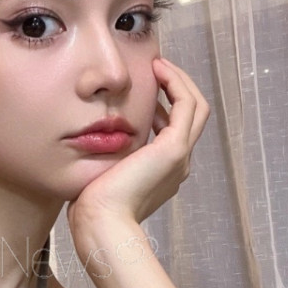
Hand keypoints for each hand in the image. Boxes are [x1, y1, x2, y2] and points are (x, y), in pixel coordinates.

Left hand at [67, 56, 209, 240]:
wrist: (101, 222)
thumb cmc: (93, 206)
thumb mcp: (102, 174)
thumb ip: (107, 156)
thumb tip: (96, 139)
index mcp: (163, 172)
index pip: (174, 130)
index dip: (165, 105)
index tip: (145, 88)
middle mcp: (177, 163)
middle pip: (191, 116)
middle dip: (177, 88)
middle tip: (157, 68)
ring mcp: (180, 156)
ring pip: (194, 107)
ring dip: (179, 81)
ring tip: (158, 64)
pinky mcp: (174, 149)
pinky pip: (187, 105)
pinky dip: (176, 83)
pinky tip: (157, 69)